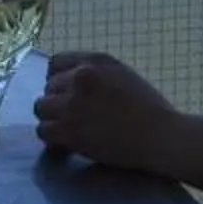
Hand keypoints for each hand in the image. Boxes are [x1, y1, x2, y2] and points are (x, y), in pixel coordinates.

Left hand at [32, 51, 180, 168]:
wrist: (161, 136)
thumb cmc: (150, 108)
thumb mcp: (122, 75)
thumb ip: (95, 73)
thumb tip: (67, 80)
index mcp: (95, 61)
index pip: (55, 62)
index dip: (59, 79)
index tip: (66, 92)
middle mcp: (80, 77)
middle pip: (49, 87)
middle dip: (59, 100)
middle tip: (75, 115)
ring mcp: (72, 103)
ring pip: (41, 107)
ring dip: (53, 118)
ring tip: (69, 128)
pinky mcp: (69, 129)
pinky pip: (43, 130)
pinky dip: (53, 137)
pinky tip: (67, 141)